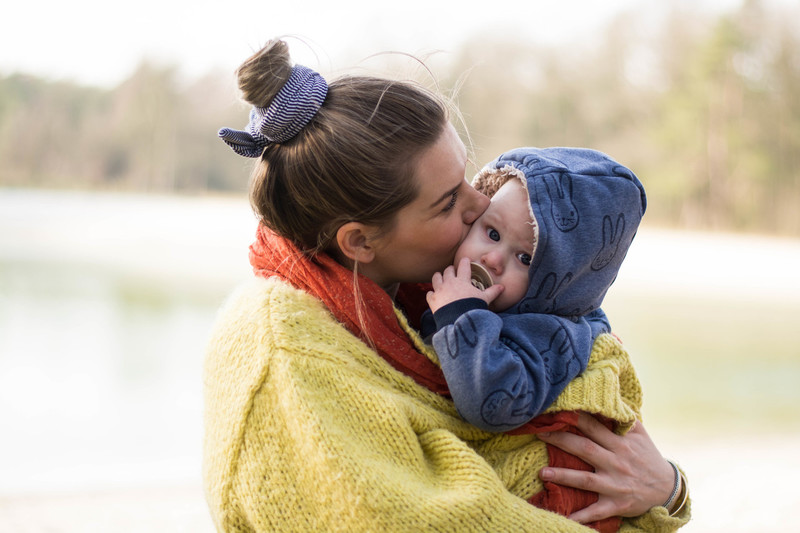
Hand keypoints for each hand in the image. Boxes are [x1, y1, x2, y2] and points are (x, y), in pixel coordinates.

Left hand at [427, 258, 503, 312]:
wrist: (459, 320)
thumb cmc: (473, 308)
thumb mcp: (484, 299)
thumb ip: (492, 292)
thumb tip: (503, 287)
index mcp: (462, 281)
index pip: (464, 266)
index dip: (465, 261)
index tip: (465, 260)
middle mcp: (450, 282)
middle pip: (448, 270)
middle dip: (450, 269)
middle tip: (452, 271)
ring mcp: (440, 290)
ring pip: (436, 277)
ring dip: (438, 277)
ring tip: (440, 277)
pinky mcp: (433, 300)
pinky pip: (429, 293)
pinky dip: (431, 293)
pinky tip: (434, 295)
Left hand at [538, 412, 674, 522]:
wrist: (668, 489)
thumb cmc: (648, 457)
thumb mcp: (639, 434)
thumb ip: (621, 418)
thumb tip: (607, 397)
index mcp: (620, 444)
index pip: (593, 427)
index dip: (574, 418)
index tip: (555, 411)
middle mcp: (616, 463)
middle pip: (585, 449)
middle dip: (561, 440)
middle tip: (539, 433)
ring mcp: (615, 485)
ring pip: (585, 480)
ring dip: (563, 476)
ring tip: (542, 472)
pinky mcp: (616, 505)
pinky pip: (596, 511)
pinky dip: (581, 516)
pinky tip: (564, 519)